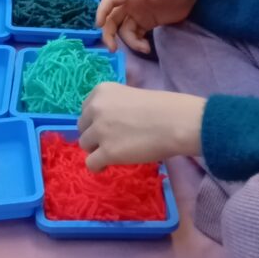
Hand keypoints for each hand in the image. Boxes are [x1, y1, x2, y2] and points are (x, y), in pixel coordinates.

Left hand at [78, 84, 205, 171]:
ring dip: (97, 149)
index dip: (96, 120)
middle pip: (83, 127)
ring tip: (115, 152)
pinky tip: (108, 165)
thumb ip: (113, 105)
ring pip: (85, 145)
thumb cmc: (162, 107)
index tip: (111, 126)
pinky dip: (98, 166)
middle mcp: (96, 108)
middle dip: (95, 135)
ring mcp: (100, 130)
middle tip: (114, 140)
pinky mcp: (107, 152)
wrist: (175, 122)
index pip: (86, 109)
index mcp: (101, 91)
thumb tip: (104, 123)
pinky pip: (90, 163)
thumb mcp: (130, 95)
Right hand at [96, 0, 201, 52]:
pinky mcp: (147, 24)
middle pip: (112, 19)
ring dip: (130, 42)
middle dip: (109, 34)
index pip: (110, 1)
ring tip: (144, 49)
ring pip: (124, 31)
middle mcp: (132, 5)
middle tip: (113, 49)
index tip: (98, 25)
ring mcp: (139, 15)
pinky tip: (147, 48)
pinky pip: (136, 35)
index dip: (101, 11)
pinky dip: (138, 43)